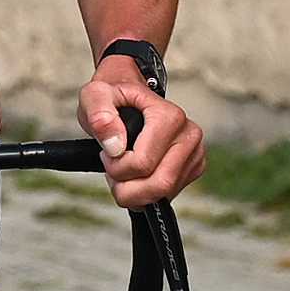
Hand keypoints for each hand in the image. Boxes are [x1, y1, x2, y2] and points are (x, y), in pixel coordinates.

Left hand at [83, 50, 205, 208]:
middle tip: (112, 171)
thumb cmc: (114, 98)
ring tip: (122, 172)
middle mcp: (188, 135)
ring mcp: (194, 153)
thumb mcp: (95, 96)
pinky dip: (147, 193)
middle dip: (127, 188)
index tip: (106, 154)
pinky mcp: (194, 168)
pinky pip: (169, 195)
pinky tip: (137, 176)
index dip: (117, 167)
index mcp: (169, 116)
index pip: (142, 163)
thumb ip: (99, 115)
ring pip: (165, 193)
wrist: (127, 99)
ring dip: (135, 193)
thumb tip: (115, 146)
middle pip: (159, 184)